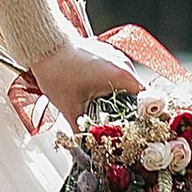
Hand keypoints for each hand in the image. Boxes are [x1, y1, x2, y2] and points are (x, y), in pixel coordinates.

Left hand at [23, 28, 142, 130]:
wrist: (43, 45)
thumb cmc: (57, 70)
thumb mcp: (70, 107)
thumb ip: (80, 130)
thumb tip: (84, 146)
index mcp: (122, 76)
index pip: (148, 100)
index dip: (143, 117)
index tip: (135, 127)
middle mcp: (122, 63)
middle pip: (136, 93)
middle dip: (126, 109)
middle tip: (113, 122)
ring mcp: (114, 55)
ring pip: (124, 82)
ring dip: (115, 95)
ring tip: (100, 106)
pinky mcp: (104, 52)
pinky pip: (113, 71)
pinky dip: (107, 83)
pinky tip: (92, 90)